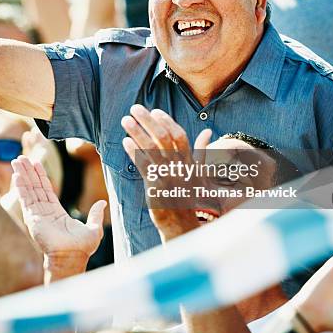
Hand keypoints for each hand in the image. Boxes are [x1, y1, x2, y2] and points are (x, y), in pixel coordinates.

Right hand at [11, 156, 105, 259]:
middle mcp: (45, 212)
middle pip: (35, 187)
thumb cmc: (82, 247)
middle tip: (21, 158)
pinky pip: (26, 199)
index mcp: (57, 213)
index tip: (35, 164)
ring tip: (17, 161)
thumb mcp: (94, 228)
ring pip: (29, 190)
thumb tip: (102, 203)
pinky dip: (21, 188)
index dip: (41, 176)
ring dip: (23, 175)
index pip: (46, 190)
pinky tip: (17, 177)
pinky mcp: (33, 218)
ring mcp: (37, 214)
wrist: (72, 256)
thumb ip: (95, 214)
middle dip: (28, 172)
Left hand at [121, 104, 210, 239]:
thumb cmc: (191, 196)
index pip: (180, 136)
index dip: (168, 122)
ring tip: (125, 120)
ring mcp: (167, 177)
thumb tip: (207, 131)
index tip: (155, 111)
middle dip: (148, 121)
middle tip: (135, 108)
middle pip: (163, 138)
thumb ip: (201, 151)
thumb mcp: (200, 172)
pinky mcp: (155, 188)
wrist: (184, 224)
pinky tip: (125, 142)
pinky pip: (143, 167)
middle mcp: (179, 167)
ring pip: (151, 150)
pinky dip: (134, 153)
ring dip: (137, 132)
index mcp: (189, 162)